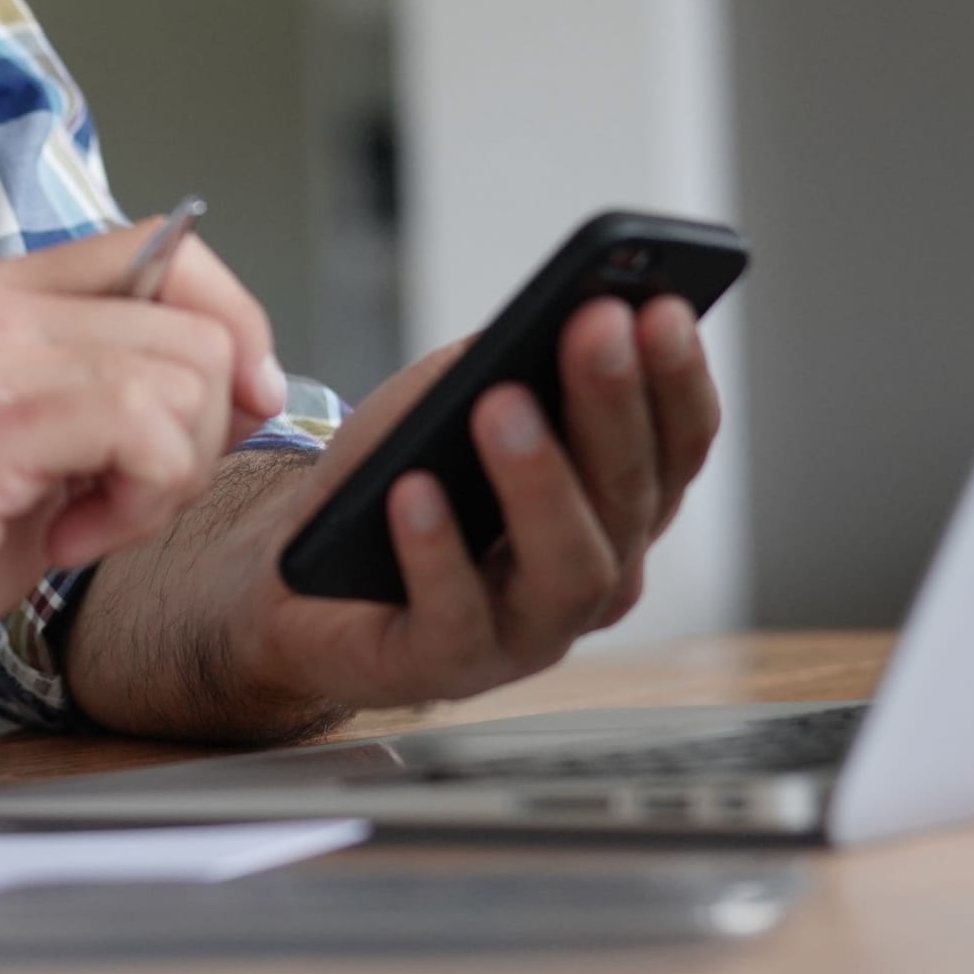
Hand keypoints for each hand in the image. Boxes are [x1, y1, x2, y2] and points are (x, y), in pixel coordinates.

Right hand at [0, 221, 285, 729]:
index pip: (168, 249)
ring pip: (186, 379)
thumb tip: (241, 385)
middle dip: (203, 436)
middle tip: (124, 502)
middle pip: (197, 326)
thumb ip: (116, 402)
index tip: (243, 404)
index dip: (233, 325)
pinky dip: (137, 505)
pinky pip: (145, 431)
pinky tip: (65, 540)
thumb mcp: (30, 453)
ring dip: (166, 478)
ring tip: (82, 524)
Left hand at [70, 293, 722, 737]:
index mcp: (616, 506)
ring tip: (498, 402)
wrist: (295, 575)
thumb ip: (510, 362)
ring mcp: (527, 632)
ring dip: (537, 478)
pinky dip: (435, 550)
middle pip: (628, 493)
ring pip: (567, 566)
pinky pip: (454, 615)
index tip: (664, 307)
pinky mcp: (445, 666)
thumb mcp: (452, 400)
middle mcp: (594, 575)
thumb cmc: (396, 475)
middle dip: (613, 402)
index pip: (677, 444)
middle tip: (595, 324)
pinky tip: (412, 490)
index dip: (677, 378)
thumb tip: (558, 312)